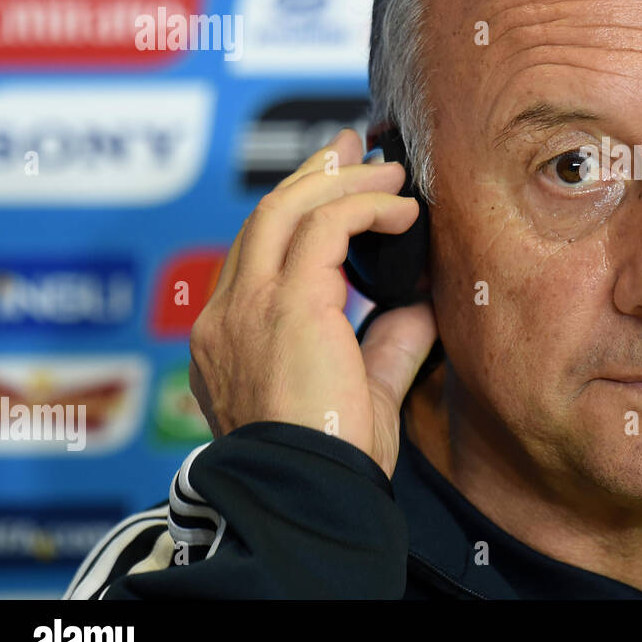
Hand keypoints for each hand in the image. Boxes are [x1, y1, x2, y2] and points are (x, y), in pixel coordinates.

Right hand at [188, 128, 437, 477]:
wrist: (309, 494)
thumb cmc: (332, 462)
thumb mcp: (362, 392)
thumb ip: (385, 344)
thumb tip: (417, 304)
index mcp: (228, 343)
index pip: (256, 256)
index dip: (296, 214)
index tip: (334, 188)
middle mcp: (224, 318)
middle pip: (262, 219)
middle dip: (310, 174)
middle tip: (350, 147)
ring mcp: (246, 307)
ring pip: (285, 210)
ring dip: (342, 181)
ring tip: (389, 172)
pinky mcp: (286, 302)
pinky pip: (326, 227)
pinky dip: (366, 207)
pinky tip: (401, 209)